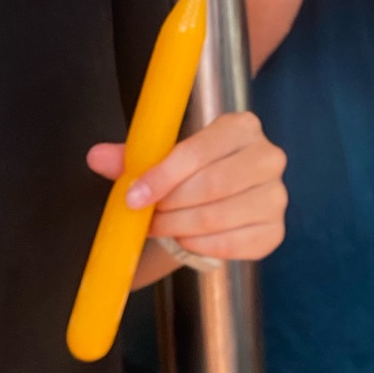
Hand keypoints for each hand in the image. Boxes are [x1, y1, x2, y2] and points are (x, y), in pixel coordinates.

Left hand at [87, 112, 287, 262]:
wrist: (220, 195)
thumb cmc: (191, 170)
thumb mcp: (162, 156)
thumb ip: (132, 157)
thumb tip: (96, 156)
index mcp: (241, 126)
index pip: (197, 151)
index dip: (161, 177)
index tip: (133, 198)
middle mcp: (268, 156)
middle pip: (211, 186)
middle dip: (169, 206)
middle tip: (147, 217)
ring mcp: (276, 196)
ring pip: (219, 217)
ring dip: (180, 228)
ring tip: (161, 227)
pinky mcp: (275, 231)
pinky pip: (231, 245)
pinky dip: (200, 246)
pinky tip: (186, 239)